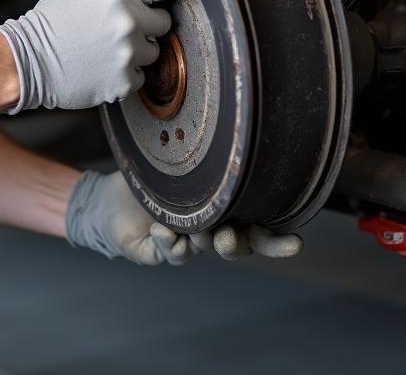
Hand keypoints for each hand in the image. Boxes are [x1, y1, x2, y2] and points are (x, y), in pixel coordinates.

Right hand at [0, 0, 191, 112]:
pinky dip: (127, 73)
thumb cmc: (49, 20)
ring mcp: (127, 56)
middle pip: (163, 22)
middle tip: (122, 24)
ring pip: (154, 51)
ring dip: (139, 49)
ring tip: (109, 47)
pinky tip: (104, 65)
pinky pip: (140, 77)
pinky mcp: (123, 83)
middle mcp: (128, 25)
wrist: (29, 61)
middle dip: (148, 22)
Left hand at [65, 170, 302, 264]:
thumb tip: (233, 150)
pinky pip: (164, 254)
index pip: (256, 231)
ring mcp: (181, 244)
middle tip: (231, 239)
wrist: (109, 197)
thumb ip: (207, 165)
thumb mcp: (183, 164)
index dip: (277, 241)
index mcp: (219, 213)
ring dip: (201, 243)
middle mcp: (204, 232)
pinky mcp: (153, 252)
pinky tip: (162, 233)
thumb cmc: (152, 177)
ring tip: (198, 234)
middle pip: (234, 248)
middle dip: (238, 246)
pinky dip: (167, 245)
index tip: (297, 242)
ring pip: (200, 251)